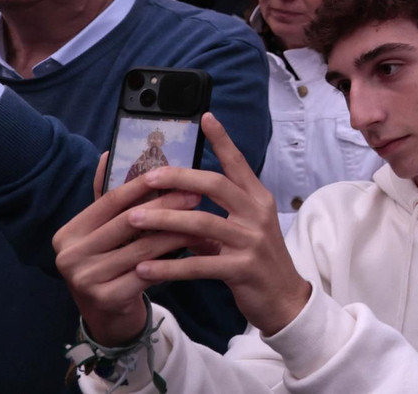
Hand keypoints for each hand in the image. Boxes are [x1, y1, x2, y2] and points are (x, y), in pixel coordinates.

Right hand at [53, 154, 208, 345]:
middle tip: (196, 194)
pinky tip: (196, 249)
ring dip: (177, 232)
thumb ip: (108, 196)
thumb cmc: (110, 263)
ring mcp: (86, 280)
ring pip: (143, 247)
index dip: (143, 185)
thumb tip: (110, 153)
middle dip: (166, 206)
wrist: (107, 316)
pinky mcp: (107, 299)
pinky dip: (175, 259)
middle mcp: (70, 256)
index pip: (111, 201)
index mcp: (68, 233)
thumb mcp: (104, 231)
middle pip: (128, 222)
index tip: (175, 172)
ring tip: (204, 220)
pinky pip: (149, 272)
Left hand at [112, 113, 313, 336]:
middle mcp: (257, 214)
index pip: (237, 163)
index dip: (222, 140)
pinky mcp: (242, 269)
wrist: (285, 300)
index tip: (205, 117)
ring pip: (201, 223)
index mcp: (258, 199)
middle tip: (147, 178)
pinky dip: (168, 266)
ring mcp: (251, 241)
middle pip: (216, 185)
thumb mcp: (242, 232)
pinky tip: (144, 267)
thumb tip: (178, 208)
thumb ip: (215, 218)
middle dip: (178, 179)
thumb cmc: (259, 262)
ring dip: (163, 221)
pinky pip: (198, 265)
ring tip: (133, 220)